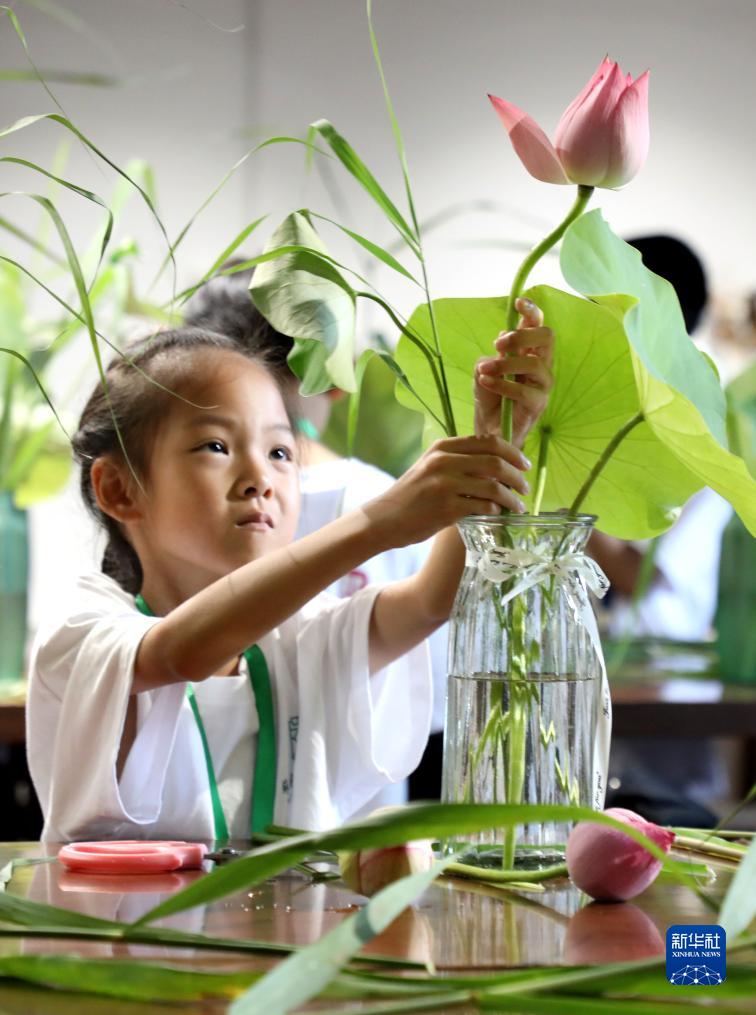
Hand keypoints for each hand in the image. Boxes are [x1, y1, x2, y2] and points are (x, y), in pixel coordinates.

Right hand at [365, 433, 531, 547]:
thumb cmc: (412, 494)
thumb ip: (459, 461)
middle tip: (526, 487)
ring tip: (519, 506)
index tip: (524, 464)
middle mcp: (444, 461)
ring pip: (493, 486)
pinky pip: (483, 506)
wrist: (384, 518)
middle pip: (495, 462)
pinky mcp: (446, 508)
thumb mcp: (431, 467)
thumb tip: (498, 463)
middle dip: (517, 476)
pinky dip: (495, 510)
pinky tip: (497, 514)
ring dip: (512, 498)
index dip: (513, 452)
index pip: (489, 442)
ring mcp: (444, 484)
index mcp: (443, 447)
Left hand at [474, 297, 553, 446]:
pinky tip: (486, 383)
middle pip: (546, 336)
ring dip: (506, 363)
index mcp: (529, 351)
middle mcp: (541, 364)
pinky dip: (502, 384)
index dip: (531, 310)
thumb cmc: (489, 396)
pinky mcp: (538, 404)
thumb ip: (493, 354)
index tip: (518, 302)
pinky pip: (524, 390)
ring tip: (486, 370)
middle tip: (499, 344)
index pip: (538, 324)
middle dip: (521, 336)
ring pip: (535, 363)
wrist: (489, 428)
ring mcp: (542, 384)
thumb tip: (500, 344)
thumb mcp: (484, 369)